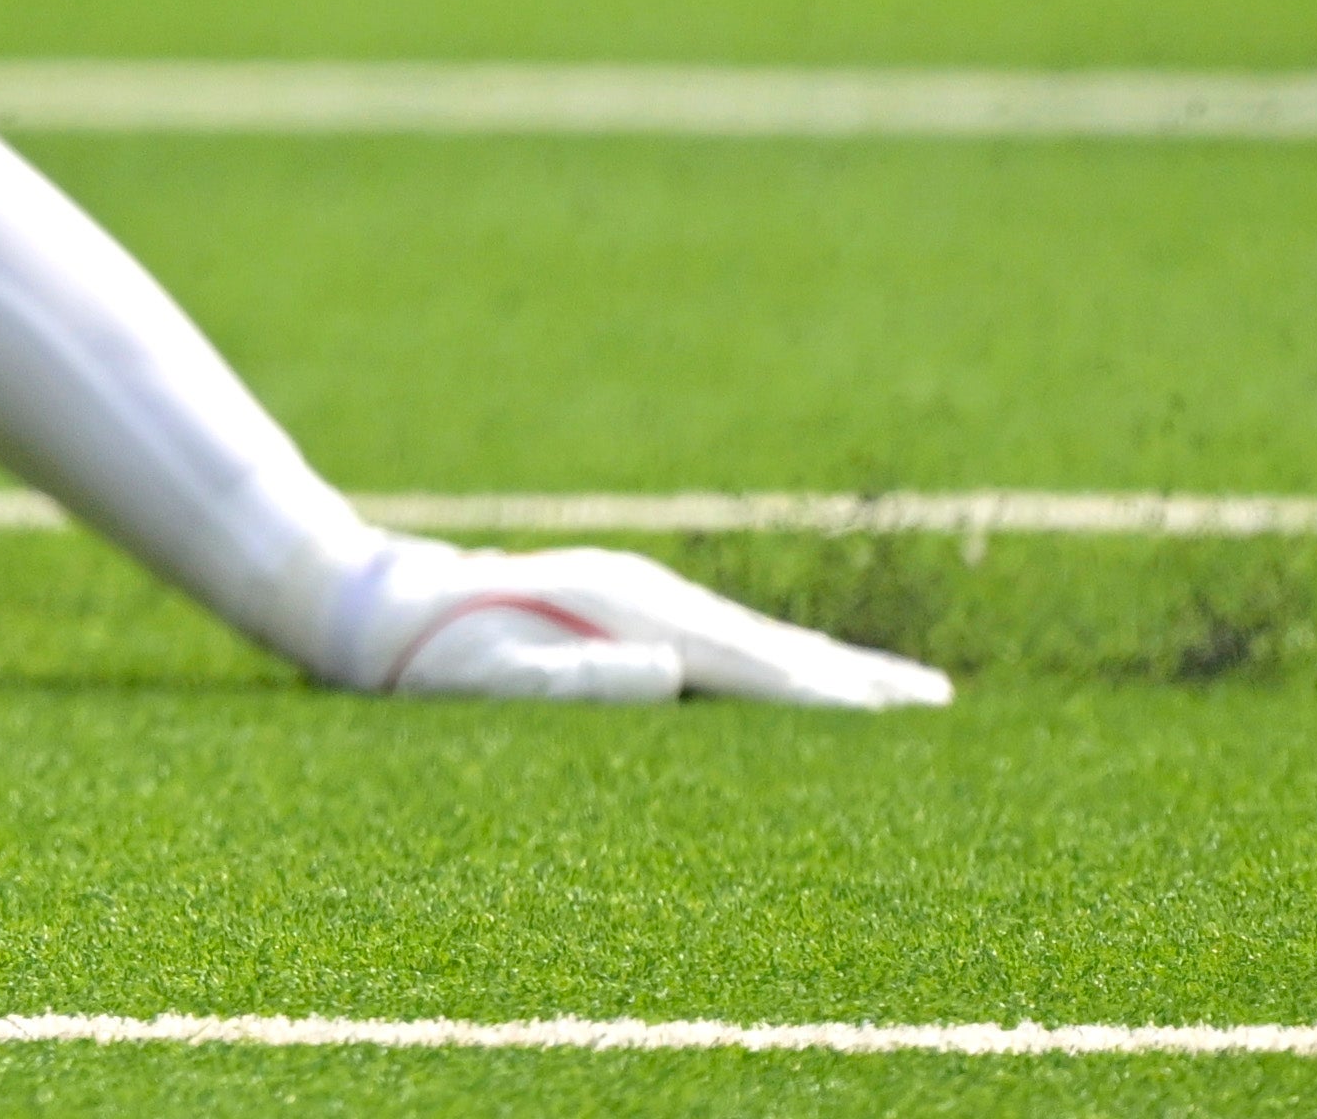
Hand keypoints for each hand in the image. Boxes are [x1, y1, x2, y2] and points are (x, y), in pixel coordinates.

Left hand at [325, 538, 948, 712]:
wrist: (375, 600)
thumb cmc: (430, 656)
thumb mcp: (491, 679)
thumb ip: (579, 681)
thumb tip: (669, 676)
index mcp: (631, 620)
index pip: (753, 667)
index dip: (828, 696)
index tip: (903, 716)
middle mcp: (645, 601)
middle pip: (772, 645)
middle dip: (853, 676)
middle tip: (941, 703)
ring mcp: (635, 600)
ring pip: (752, 639)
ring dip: (822, 668)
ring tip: (894, 696)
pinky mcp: (619, 610)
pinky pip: (719, 643)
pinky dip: (774, 663)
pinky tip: (796, 684)